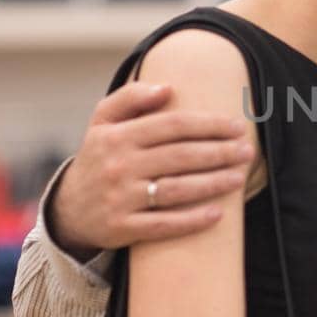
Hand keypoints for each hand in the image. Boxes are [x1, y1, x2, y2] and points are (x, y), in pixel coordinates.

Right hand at [48, 82, 255, 258]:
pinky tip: (218, 214)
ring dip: (213, 183)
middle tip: (248, 151)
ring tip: (240, 177)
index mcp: (117, 136)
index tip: (237, 126)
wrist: (69, 209)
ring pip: (176, 189)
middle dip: (219, 152)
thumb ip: (131, 98)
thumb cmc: (99, 158)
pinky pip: (163, 225)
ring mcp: (120, 199)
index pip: (172, 125)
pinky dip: (192, 220)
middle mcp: (118, 166)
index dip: (209, 124)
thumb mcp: (103, 122)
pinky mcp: (122, 229)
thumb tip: (167, 88)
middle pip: (180, 156)